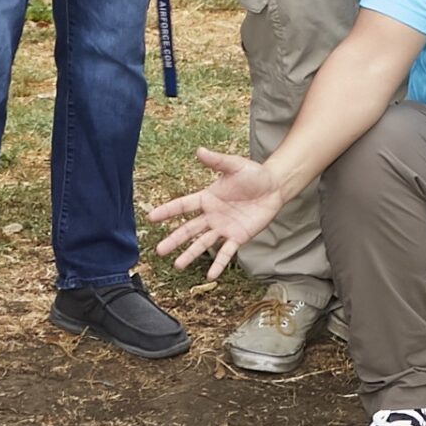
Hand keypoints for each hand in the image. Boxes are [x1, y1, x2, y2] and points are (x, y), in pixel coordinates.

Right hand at [145, 148, 286, 282]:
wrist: (274, 186)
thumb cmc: (253, 174)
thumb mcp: (234, 165)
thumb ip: (217, 161)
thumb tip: (199, 150)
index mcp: (207, 198)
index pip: (183, 206)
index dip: (167, 211)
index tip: (151, 218)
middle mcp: (212, 215)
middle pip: (188, 229)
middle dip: (174, 239)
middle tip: (159, 250)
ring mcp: (224, 228)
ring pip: (203, 243)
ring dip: (191, 254)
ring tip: (177, 265)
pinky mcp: (238, 237)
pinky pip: (227, 252)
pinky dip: (219, 264)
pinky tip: (211, 275)